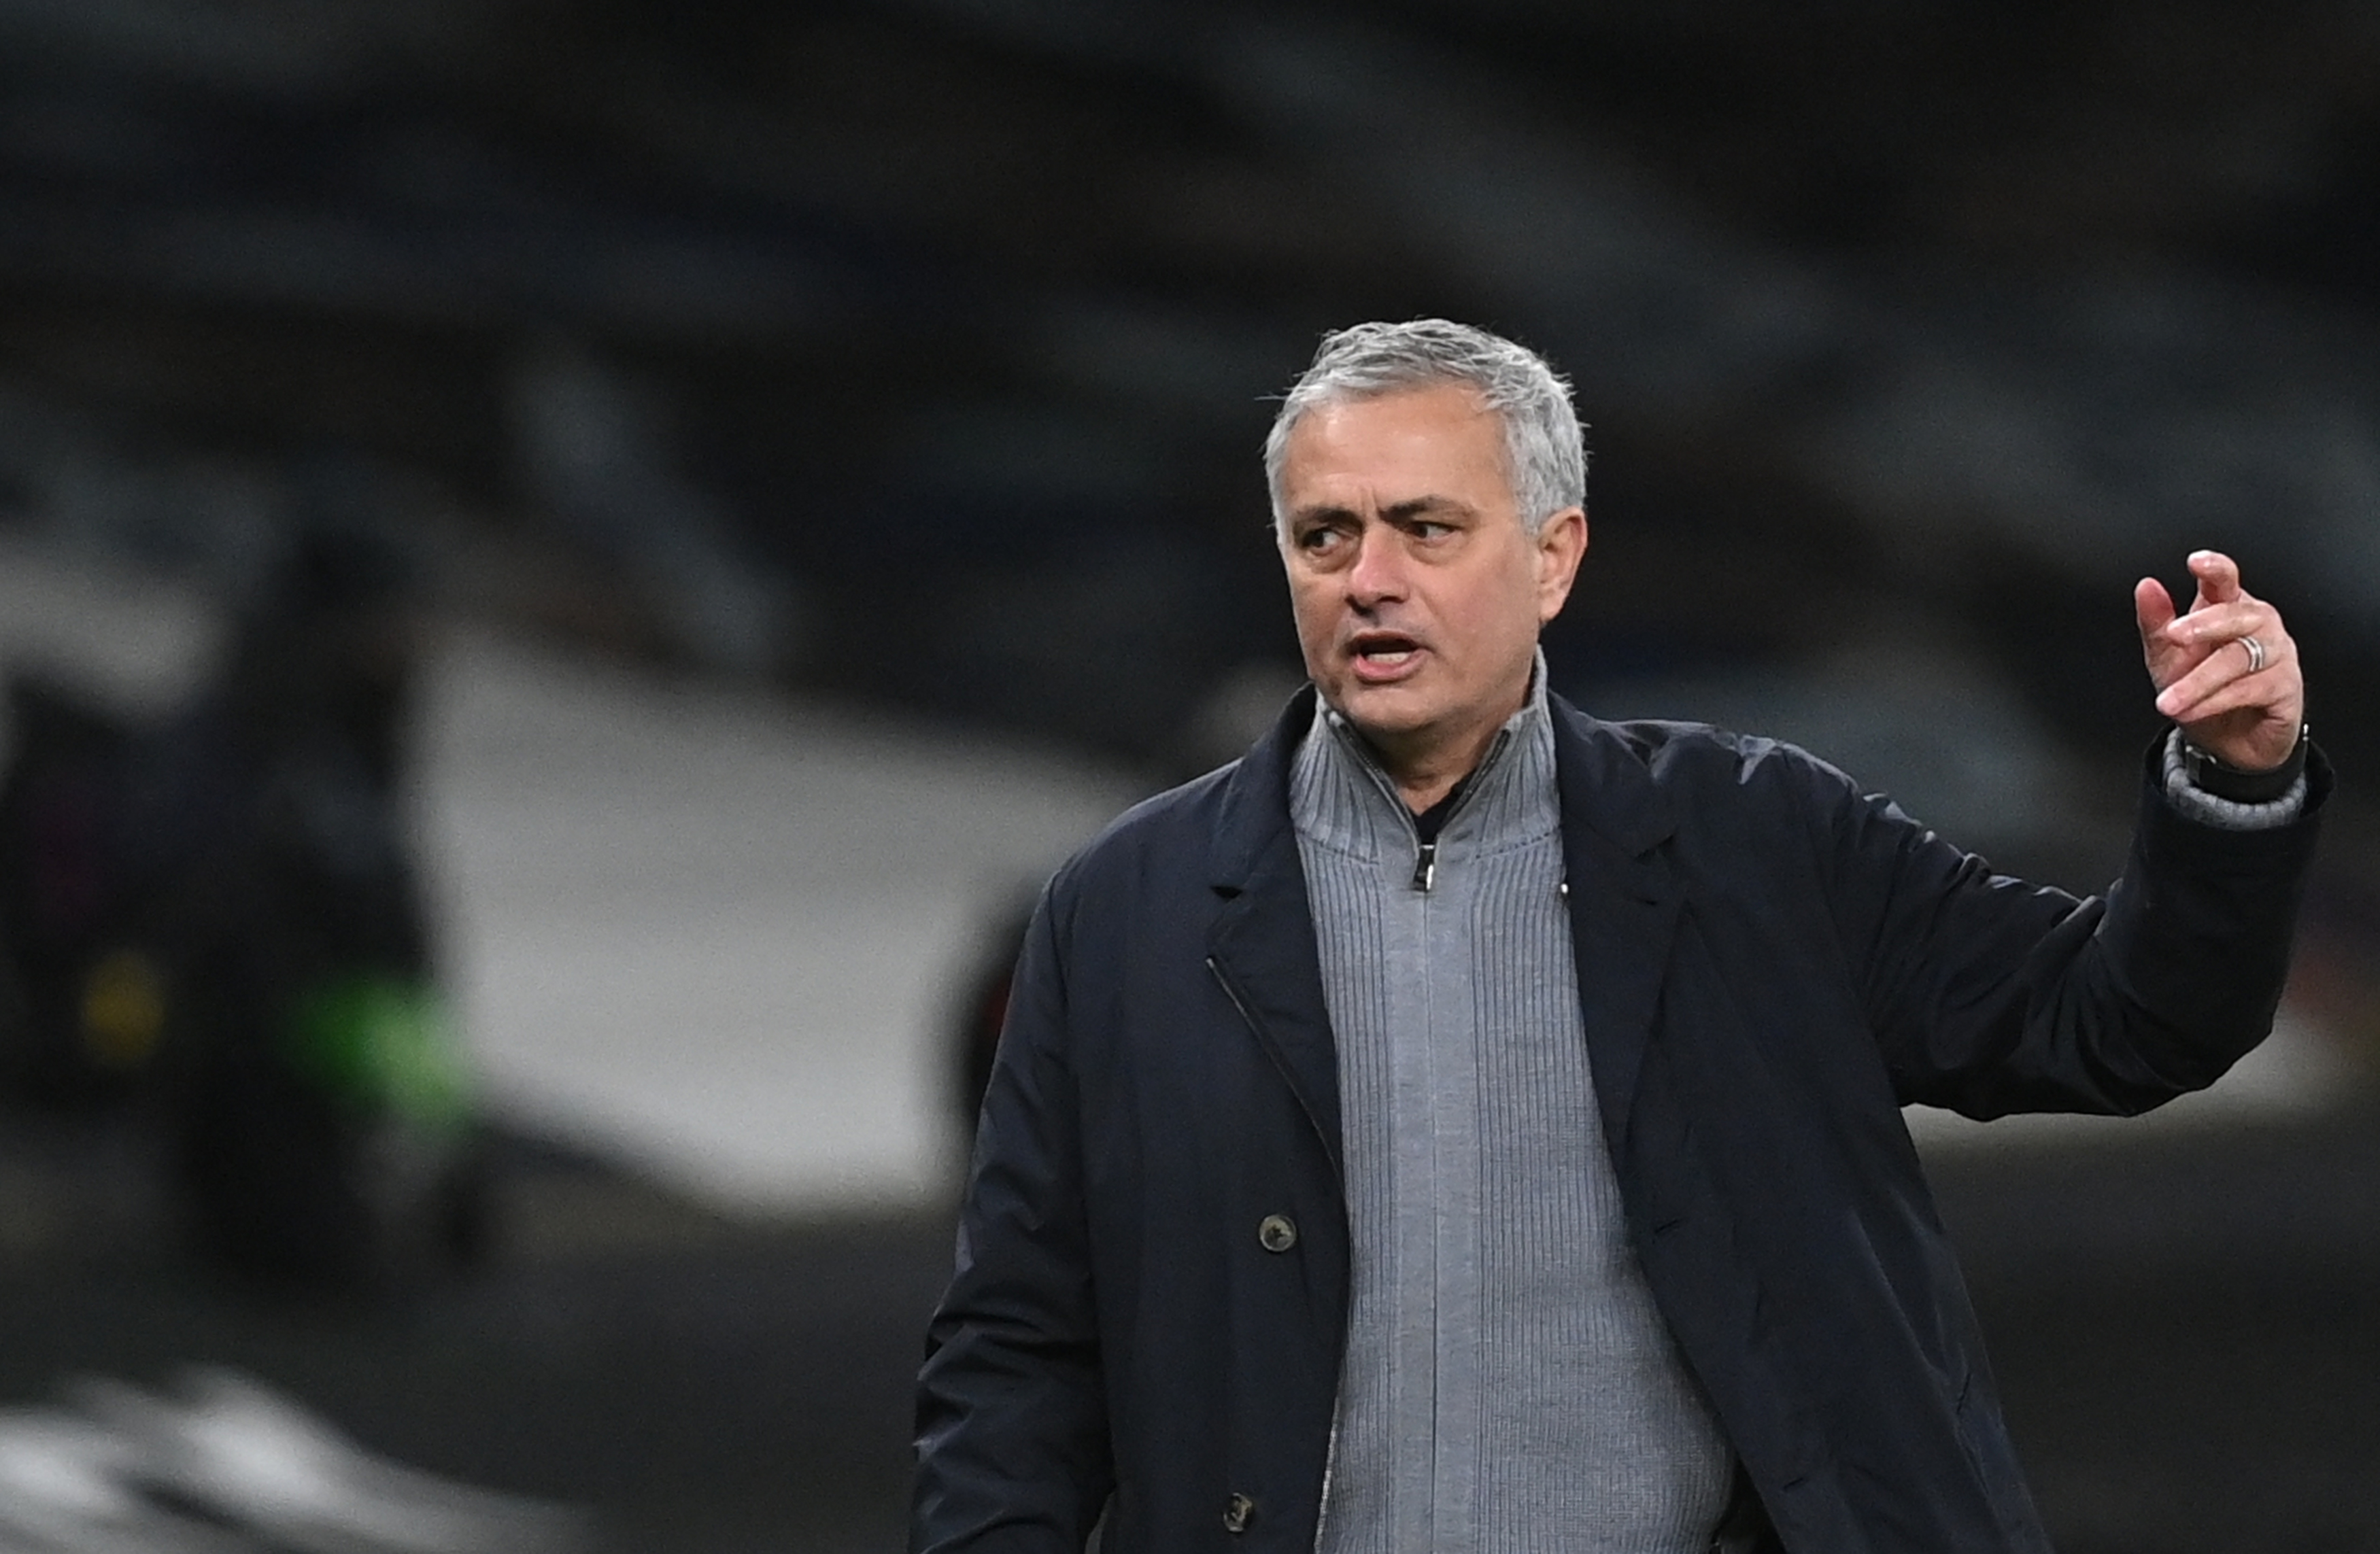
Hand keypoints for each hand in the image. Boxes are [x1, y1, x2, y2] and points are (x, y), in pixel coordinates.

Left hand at [2135, 550, 2304, 771]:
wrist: (2226, 741)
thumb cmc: (2200, 690)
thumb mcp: (2166, 658)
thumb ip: (2155, 623)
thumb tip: (2146, 586)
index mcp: (2226, 609)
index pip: (2225, 581)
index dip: (2215, 568)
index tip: (2196, 561)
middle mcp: (2257, 626)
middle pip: (2238, 615)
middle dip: (2204, 624)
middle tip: (2174, 635)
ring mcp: (2277, 655)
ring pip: (2240, 657)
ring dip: (2199, 681)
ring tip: (2168, 701)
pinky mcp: (2287, 687)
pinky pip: (2253, 689)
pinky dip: (2216, 701)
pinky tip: (2191, 711)